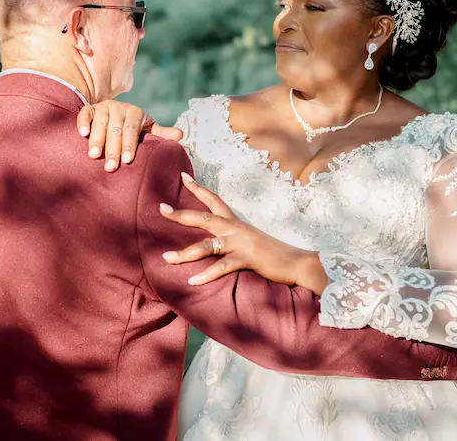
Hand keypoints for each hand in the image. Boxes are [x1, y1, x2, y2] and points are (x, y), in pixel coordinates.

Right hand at [76, 100, 182, 170]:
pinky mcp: (91, 109)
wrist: (115, 112)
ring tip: (94, 156)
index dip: (130, 145)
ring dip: (97, 140)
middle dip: (113, 149)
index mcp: (135, 113)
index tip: (127, 160)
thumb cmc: (134, 127)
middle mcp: (119, 108)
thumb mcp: (148, 129)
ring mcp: (104, 107)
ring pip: (100, 123)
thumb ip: (161, 134)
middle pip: (115, 130)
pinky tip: (82, 135)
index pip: (132, 130)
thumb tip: (180, 135)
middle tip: (110, 167)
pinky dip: (83, 123)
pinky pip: (85, 113)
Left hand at [159, 172, 326, 291]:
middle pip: (203, 218)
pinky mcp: (247, 259)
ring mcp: (241, 243)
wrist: (296, 262)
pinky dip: (207, 274)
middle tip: (160, 209)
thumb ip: (232, 240)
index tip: (182, 175)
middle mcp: (235, 229)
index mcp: (235, 223)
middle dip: (180, 214)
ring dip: (185, 253)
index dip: (197, 188)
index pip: (214, 200)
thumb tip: (216, 243)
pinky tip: (193, 281)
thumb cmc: (271, 254)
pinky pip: (222, 266)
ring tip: (167, 258)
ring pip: (207, 245)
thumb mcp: (249, 242)